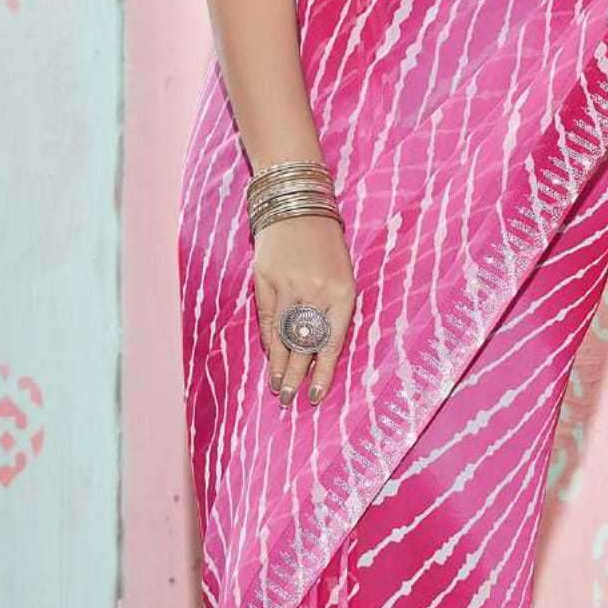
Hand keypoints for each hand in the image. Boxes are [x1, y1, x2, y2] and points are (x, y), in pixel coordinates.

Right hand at [252, 212, 357, 409]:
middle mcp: (315, 292)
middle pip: (304, 344)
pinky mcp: (264, 280)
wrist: (297, 208)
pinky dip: (268, 340)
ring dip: (278, 364)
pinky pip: (266, 319)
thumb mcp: (343, 275)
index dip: (322, 372)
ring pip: (282, 336)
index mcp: (342, 293)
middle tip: (290, 399)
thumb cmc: (326, 246)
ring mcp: (288, 286)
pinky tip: (269, 356)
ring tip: (277, 387)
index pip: (332, 343)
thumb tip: (320, 350)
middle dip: (296, 376)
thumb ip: (334, 310)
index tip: (315, 395)